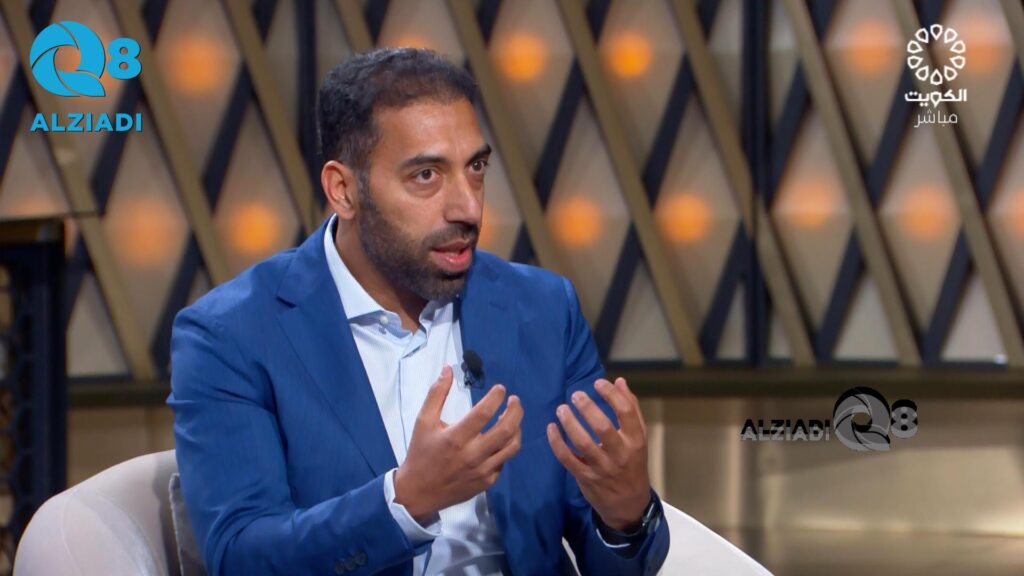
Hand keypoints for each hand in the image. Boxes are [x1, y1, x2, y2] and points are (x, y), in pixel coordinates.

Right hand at [394, 366, 522, 522]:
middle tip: (515, 400)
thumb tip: (448, 369)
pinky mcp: (487, 482)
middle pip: (506, 429)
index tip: (500, 389)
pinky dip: (507, 447)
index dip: (496, 397)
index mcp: (456, 437)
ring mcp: (483, 470)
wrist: (418, 492)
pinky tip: (502, 438)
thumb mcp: (423, 421)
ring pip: (512, 446)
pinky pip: (504, 461)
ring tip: (513, 417)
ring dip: (517, 428)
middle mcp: (473, 454)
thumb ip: (436, 394)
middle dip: (516, 410)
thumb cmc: (421, 453)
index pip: (484, 412)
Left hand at [547, 377, 650, 530]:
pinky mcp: (585, 478)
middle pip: (603, 427)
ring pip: (583, 443)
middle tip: (575, 395)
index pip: (626, 413)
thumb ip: (630, 409)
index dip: (611, 395)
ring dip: (570, 423)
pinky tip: (551, 428)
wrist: (629, 505)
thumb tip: (619, 381)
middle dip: (587, 407)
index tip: (598, 383)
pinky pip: (568, 458)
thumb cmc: (632, 464)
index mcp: (635, 441)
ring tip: (561, 409)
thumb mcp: (638, 438)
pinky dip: (557, 443)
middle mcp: (620, 454)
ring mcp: (602, 468)